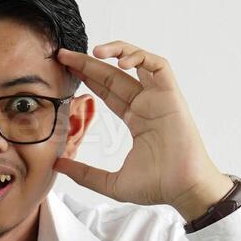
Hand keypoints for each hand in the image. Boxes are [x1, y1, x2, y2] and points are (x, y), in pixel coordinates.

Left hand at [53, 42, 232, 219]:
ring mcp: (159, 98)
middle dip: (89, 62)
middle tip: (64, 54)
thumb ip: (84, 173)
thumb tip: (57, 165)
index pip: (107, 90)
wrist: (183, 189)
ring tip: (93, 52)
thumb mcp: (110, 182)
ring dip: (117, 50)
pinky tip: (121, 62)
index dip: (86, 77)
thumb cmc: (157, 186)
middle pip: (114, 74)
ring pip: (138, 62)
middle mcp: (146, 104)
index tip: (65, 70)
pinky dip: (141, 57)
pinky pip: (159, 66)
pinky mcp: (172, 95)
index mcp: (134, 120)